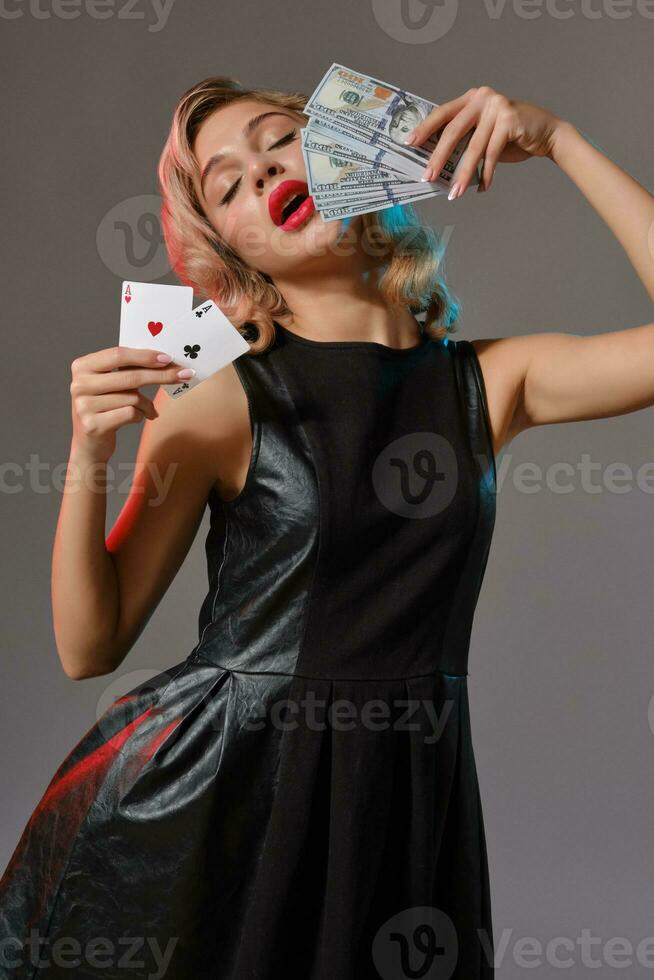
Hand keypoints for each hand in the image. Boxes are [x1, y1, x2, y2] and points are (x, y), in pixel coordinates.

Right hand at [69, 346, 192, 464]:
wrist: (89, 444)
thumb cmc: (106, 409)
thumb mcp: (111, 385)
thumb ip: (127, 370)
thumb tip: (164, 360)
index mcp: (82, 367)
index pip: (118, 354)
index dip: (145, 356)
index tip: (168, 358)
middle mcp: (79, 384)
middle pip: (130, 376)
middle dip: (161, 375)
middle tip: (183, 375)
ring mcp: (84, 406)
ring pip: (133, 397)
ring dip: (148, 404)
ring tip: (149, 410)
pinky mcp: (93, 425)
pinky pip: (130, 414)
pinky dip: (141, 416)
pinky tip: (138, 418)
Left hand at [405, 85, 563, 195]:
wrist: (546, 133)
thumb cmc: (511, 137)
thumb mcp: (483, 135)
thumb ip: (464, 141)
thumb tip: (437, 163)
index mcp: (471, 99)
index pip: (442, 113)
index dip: (425, 129)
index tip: (409, 144)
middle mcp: (482, 98)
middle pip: (453, 130)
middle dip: (438, 157)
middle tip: (427, 177)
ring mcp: (497, 106)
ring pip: (473, 147)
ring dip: (463, 174)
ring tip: (454, 193)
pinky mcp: (510, 120)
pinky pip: (492, 153)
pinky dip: (486, 174)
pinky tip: (482, 188)